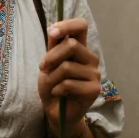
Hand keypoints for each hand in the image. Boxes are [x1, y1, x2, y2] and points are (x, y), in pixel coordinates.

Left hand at [38, 18, 100, 135]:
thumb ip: (53, 47)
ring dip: (52, 78)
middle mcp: (90, 58)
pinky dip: (56, 90)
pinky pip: (68, 84)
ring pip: (67, 67)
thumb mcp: (48, 63)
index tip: (52, 32)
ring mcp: (95, 74)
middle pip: (71, 45)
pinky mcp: (94, 90)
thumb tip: (53, 29)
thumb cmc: (52, 85)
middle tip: (43, 68)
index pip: (81, 26)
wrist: (56, 111)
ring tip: (52, 86)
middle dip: (51, 57)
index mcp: (80, 48)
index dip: (67, 25)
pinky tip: (58, 94)